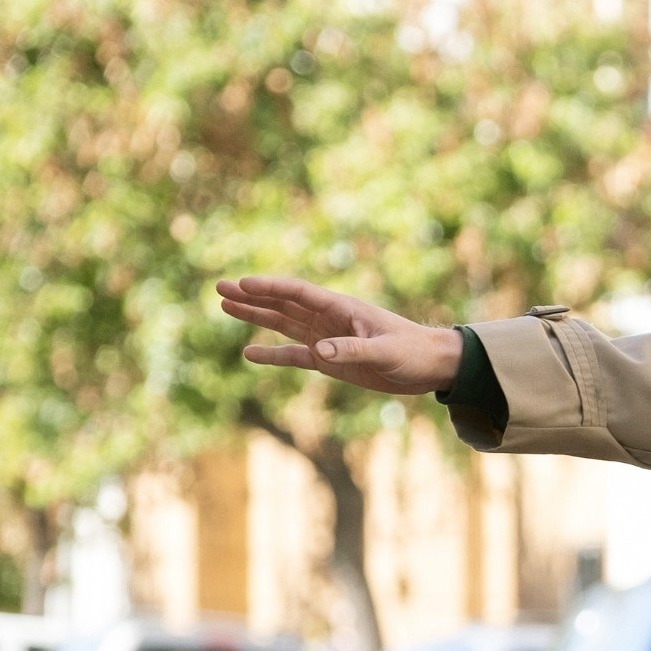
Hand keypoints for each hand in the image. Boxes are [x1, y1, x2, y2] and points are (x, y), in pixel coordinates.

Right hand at [217, 276, 465, 394]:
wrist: (431, 367)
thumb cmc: (413, 353)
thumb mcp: (385, 352)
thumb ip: (352, 351)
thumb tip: (319, 351)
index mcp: (342, 308)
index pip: (298, 293)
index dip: (270, 287)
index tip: (242, 284)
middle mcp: (330, 320)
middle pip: (283, 304)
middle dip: (252, 296)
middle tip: (219, 287)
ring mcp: (328, 339)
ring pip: (283, 324)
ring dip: (256, 316)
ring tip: (225, 306)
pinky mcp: (331, 361)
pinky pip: (295, 355)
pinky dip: (273, 354)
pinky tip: (249, 353)